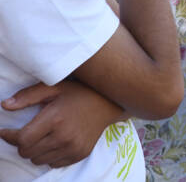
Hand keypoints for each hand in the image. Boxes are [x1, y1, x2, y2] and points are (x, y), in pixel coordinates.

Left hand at [0, 81, 123, 167]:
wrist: (109, 103)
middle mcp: (64, 136)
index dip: (9, 136)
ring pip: (38, 160)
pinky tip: (54, 142)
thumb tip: (5, 105)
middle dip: (22, 144)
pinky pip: (53, 164)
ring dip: (35, 151)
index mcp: (55, 119)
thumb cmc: (79, 93)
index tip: (5, 131)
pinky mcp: (79, 154)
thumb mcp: (54, 87)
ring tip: (42, 137)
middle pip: (27, 152)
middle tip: (26, 133)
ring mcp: (73, 148)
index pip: (21, 139)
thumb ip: (28, 96)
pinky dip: (48, 156)